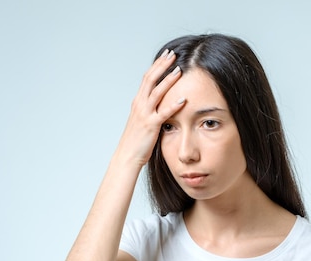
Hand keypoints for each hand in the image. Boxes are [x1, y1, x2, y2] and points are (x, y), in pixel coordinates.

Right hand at [118, 49, 185, 165]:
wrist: (127, 156)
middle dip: (162, 65)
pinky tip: (183, 100)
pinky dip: (173, 106)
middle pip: (150, 79)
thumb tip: (160, 103)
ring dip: (168, 80)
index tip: (166, 55)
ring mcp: (144, 114)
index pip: (147, 78)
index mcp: (138, 102)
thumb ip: (150, 110)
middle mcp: (139, 105)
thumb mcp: (142, 120)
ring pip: (157, 92)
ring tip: (179, 70)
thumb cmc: (136, 141)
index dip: (157, 65)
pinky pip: (163, 113)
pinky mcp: (151, 125)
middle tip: (173, 54)